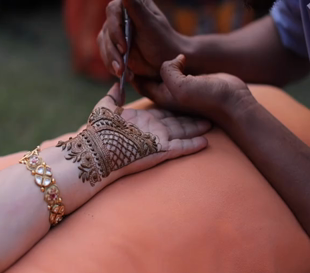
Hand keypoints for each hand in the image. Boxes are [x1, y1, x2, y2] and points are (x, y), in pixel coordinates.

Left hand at [93, 83, 210, 176]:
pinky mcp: (161, 151)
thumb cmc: (99, 130)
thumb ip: (113, 96)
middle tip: (205, 111)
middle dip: (190, 117)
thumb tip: (117, 84)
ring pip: (182, 133)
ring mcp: (158, 141)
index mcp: (143, 119)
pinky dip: (192, 145)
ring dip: (195, 129)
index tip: (185, 98)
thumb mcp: (105, 108)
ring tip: (210, 123)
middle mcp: (153, 129)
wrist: (98, 151)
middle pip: (176, 121)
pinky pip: (181, 147)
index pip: (163, 111)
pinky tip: (205, 142)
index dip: (174, 106)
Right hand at [97, 0, 184, 78]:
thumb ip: (136, 8)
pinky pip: (106, 57)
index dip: (115, 29)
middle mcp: (119, 17)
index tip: (124, 47)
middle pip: (106, 31)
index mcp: (129, 5)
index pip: (113, 11)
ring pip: (104, 46)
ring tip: (123, 74)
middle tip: (122, 67)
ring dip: (112, 62)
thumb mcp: (150, 24)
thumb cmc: (162, 41)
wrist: (166, 61)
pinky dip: (113, 67)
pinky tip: (123, 74)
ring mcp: (114, 33)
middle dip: (113, 52)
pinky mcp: (113, 48)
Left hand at [133, 55, 253, 124]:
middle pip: (149, 77)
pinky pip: (179, 69)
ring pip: (164, 72)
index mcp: (161, 96)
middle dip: (144, 65)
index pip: (139, 83)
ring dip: (161, 61)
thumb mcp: (181, 86)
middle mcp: (168, 92)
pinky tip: (180, 57)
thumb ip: (168, 72)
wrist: (233, 102)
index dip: (132, 70)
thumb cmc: (207, 98)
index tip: (130, 56)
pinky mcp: (192, 80)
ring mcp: (180, 86)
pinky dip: (176, 61)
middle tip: (141, 47)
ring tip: (156, 49)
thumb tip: (172, 60)